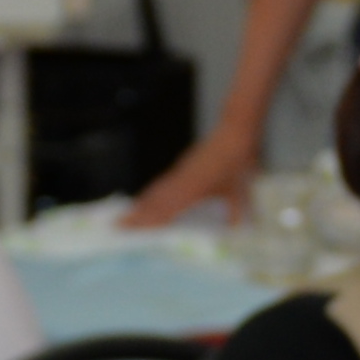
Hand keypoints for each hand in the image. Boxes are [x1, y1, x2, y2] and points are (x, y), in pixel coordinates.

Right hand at [124, 131, 260, 228]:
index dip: (150, 220)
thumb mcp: (241, 187)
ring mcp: (180, 171)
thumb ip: (237, 209)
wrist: (234, 131)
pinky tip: (147, 197)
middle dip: (136, 214)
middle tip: (117, 226)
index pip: (167, 207)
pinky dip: (151, 192)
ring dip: (140, 204)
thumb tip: (238, 228)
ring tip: (126, 215)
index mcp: (194, 186)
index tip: (134, 229)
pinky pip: (162, 182)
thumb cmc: (238, 159)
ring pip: (156, 190)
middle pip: (155, 200)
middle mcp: (182, 180)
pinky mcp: (182, 166)